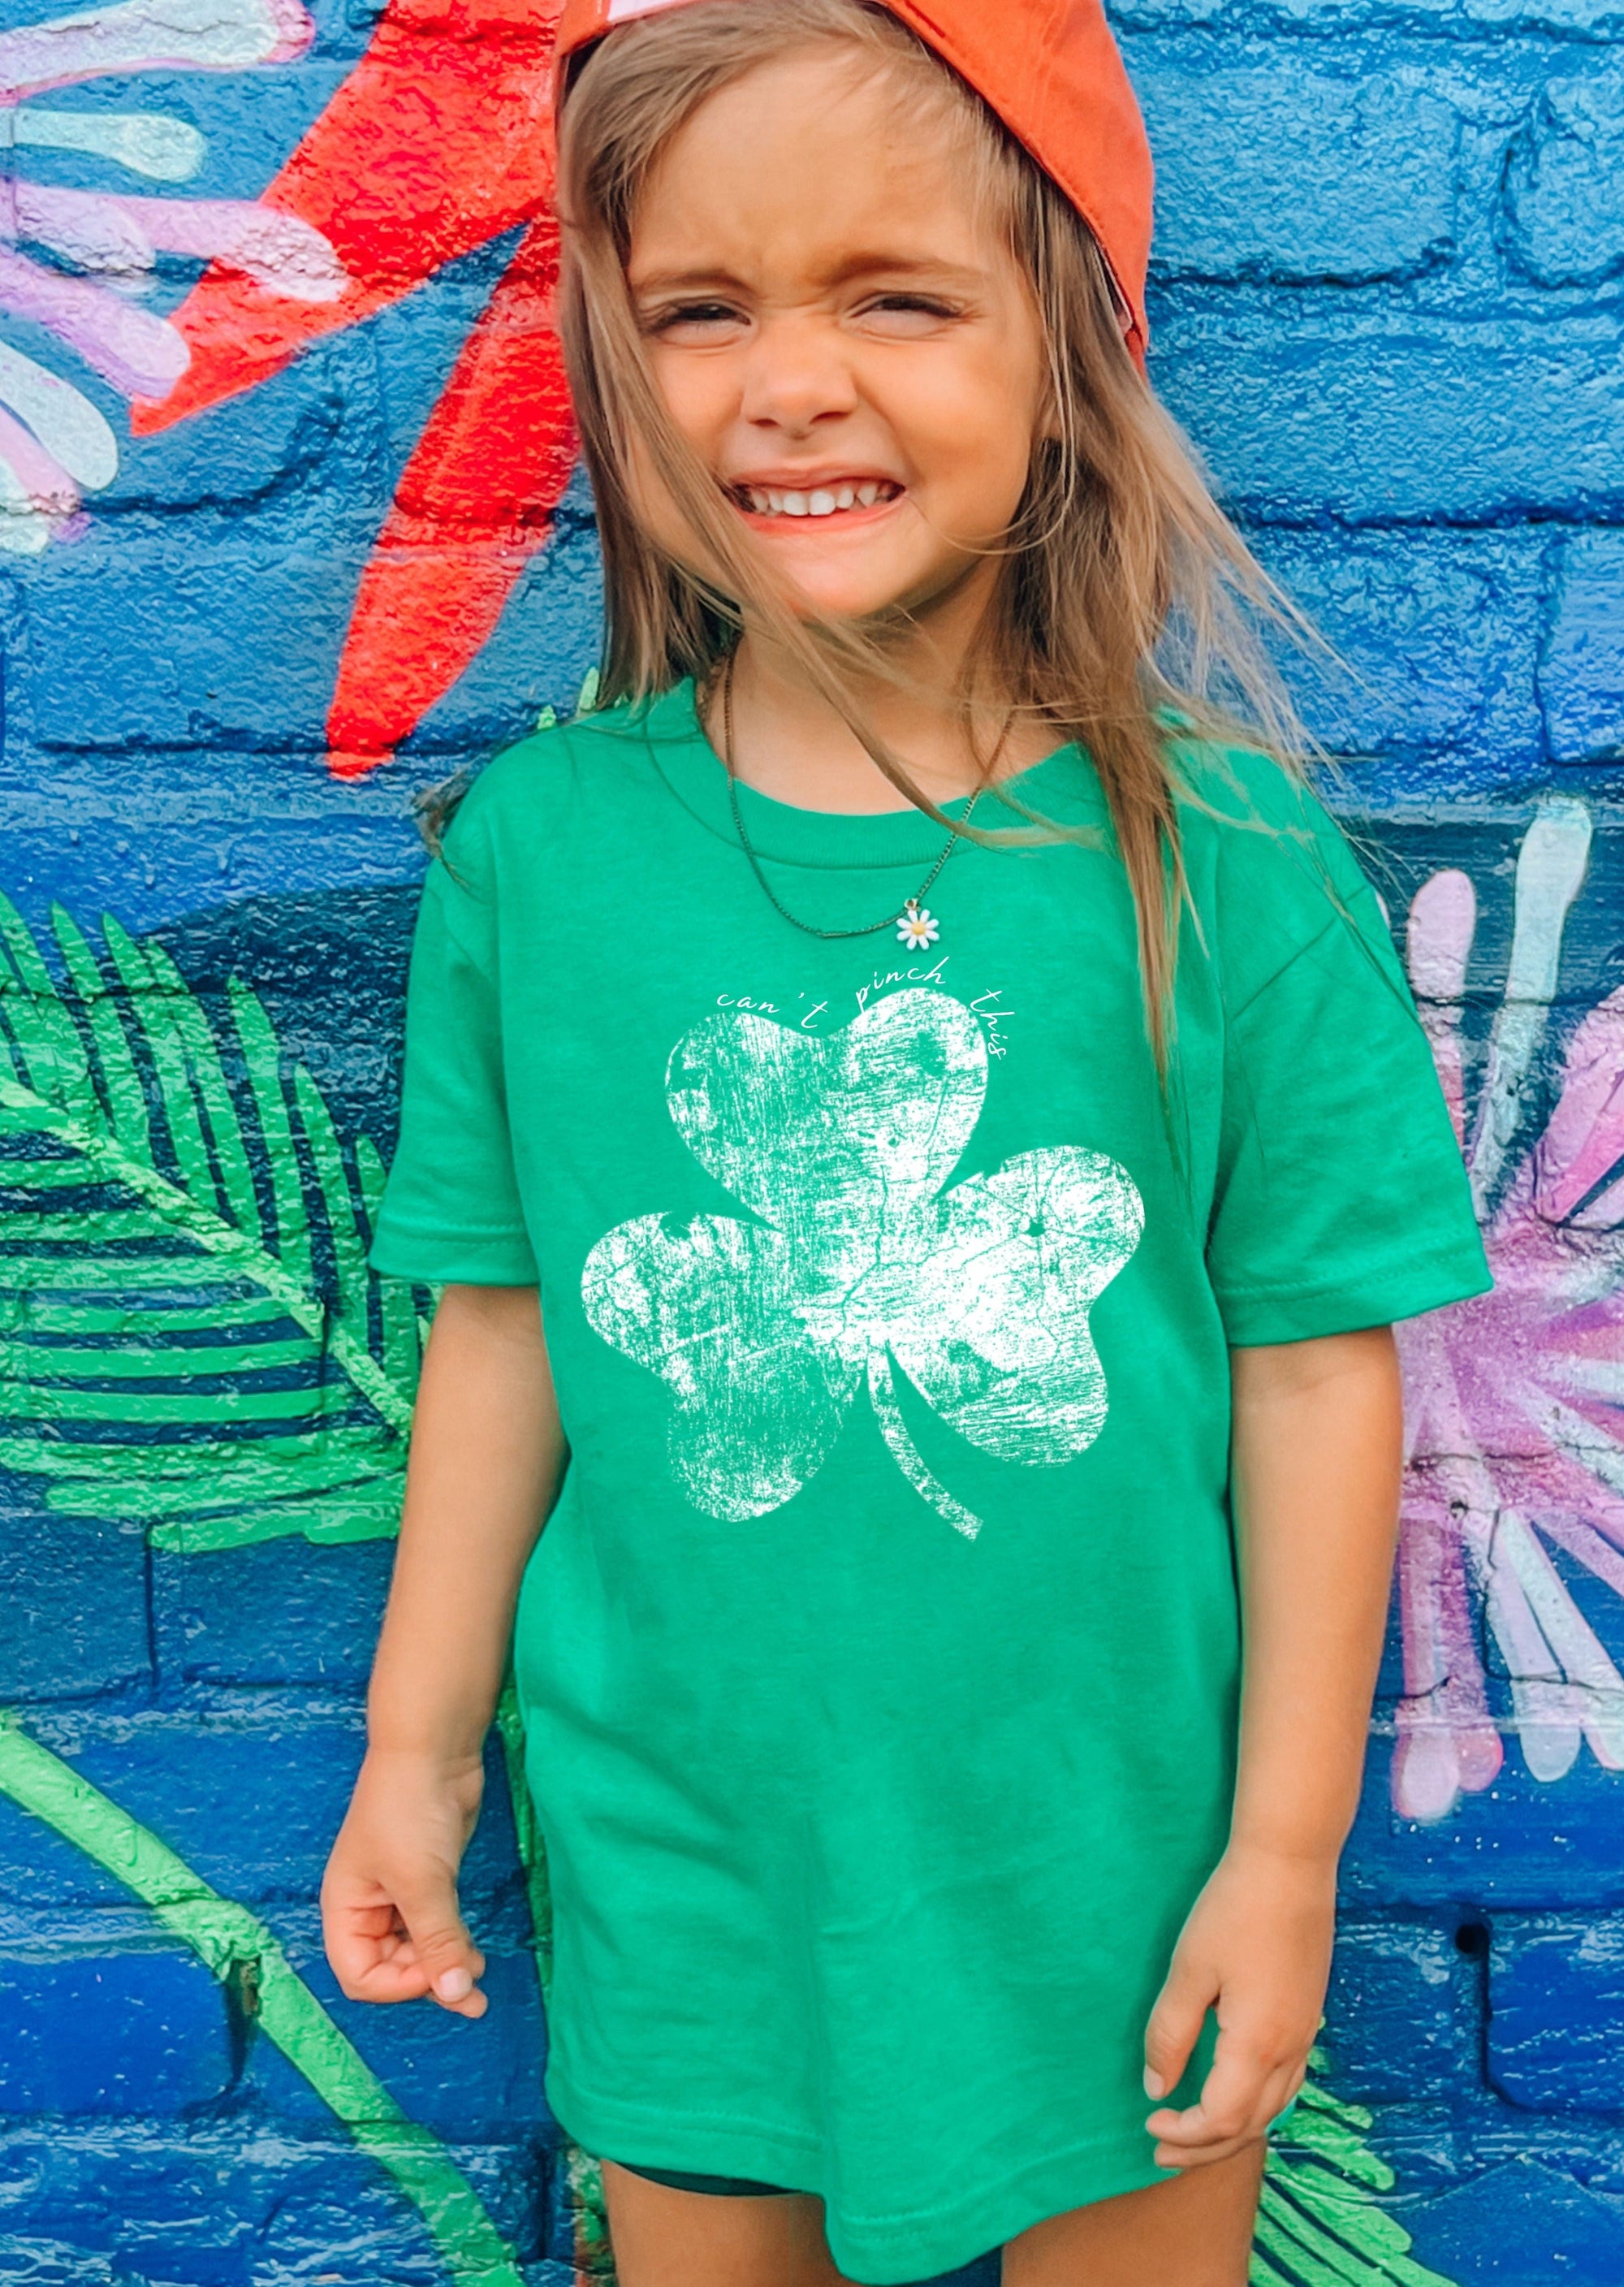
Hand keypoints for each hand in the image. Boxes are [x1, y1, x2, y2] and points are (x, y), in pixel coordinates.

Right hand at [322, 1747, 489, 2016]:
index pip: (360, 1976)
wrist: (435, 1749)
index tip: (436, 1972)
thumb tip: (455, 1995)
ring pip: (418, 1951)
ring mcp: (400, 1894)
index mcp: (345, 1909)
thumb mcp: (422, 1882)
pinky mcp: (431, 1881)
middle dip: (429, 1981)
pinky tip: (475, 1955)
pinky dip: (455, 1945)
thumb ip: (438, 1940)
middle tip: (473, 1995)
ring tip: (480, 1980)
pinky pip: (438, 1928)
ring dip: (446, 1967)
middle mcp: (368, 1908)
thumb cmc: (409, 1809)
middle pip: (391, 1969)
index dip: (398, 1986)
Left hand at [1142, 1840, 1334, 2168]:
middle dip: (1206, 2148)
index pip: (1221, 2119)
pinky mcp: (1309, 2016)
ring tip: (1194, 2135)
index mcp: (1257, 2045)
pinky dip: (1256, 2105)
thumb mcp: (1189, 1970)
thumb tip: (1157, 2089)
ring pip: (1274, 2109)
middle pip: (1251, 2125)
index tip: (1150, 2124)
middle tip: (1162, 2152)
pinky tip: (1233, 2094)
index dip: (1185, 2134)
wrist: (1290, 1865)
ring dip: (1234, 2130)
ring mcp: (1306, 2034)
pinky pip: (1287, 2084)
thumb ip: (1172, 2034)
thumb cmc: (1233, 1910)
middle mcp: (1290, 2050)